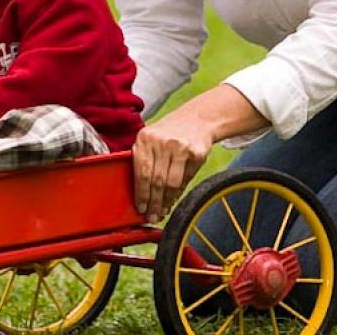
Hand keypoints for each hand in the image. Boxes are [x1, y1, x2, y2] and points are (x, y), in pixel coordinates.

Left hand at [132, 85, 268, 222]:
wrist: (196, 120)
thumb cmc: (168, 134)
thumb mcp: (151, 140)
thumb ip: (144, 161)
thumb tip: (141, 196)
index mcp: (145, 138)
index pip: (141, 172)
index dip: (141, 194)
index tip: (140, 208)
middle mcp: (161, 141)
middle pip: (156, 180)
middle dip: (154, 202)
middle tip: (153, 216)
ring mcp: (180, 146)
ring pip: (171, 183)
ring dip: (166, 201)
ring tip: (163, 211)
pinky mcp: (196, 153)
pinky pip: (186, 179)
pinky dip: (179, 193)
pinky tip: (174, 199)